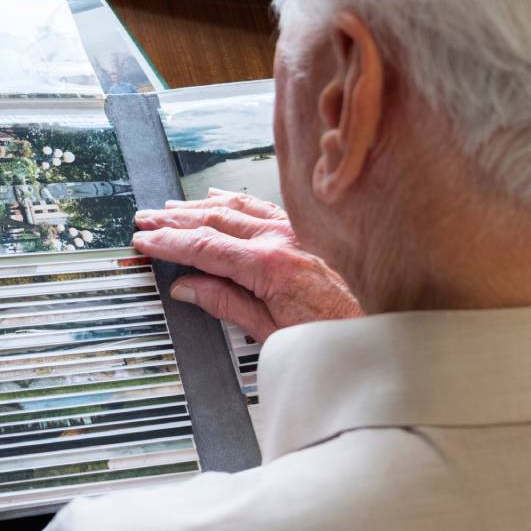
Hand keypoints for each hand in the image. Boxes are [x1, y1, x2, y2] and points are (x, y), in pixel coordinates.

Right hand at [133, 189, 361, 342]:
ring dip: (198, 207)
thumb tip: (186, 288)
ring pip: (237, 208)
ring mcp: (296, 229)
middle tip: (145, 219)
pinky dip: (234, 200)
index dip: (168, 243)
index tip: (144, 241)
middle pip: (215, 220)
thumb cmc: (335, 333)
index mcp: (270, 266)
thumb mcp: (271, 333)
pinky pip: (263, 206)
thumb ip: (225, 304)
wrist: (385, 325)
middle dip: (174, 220)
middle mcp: (283, 239)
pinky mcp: (308, 229)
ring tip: (170, 209)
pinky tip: (218, 197)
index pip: (204, 247)